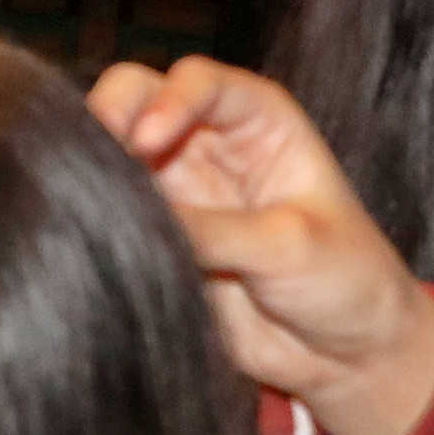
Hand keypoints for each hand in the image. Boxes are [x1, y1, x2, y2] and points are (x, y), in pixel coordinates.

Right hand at [84, 56, 433, 434]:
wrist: (343, 352)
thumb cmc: (345, 280)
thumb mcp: (288, 247)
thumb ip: (214, 231)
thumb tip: (134, 218)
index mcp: (258, 121)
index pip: (198, 82)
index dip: (167, 101)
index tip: (147, 142)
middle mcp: (208, 144)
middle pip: (136, 99)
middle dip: (108, 118)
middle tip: (92, 159)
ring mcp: (176, 191)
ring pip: (112, 155)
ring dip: (94, 172)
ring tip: (88, 206)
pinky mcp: (155, 236)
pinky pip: (110, 215)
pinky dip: (94, 220)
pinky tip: (89, 238)